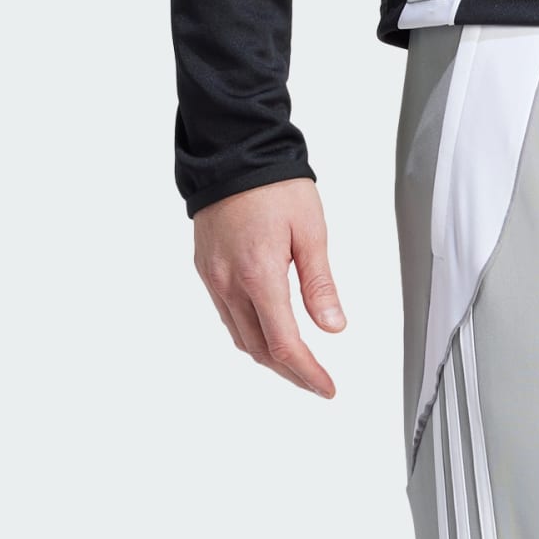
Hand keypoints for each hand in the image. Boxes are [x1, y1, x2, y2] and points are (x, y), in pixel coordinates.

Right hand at [193, 178, 347, 395]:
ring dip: (269, 358)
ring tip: (297, 366)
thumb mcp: (310, 232)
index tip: (326, 387)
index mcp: (259, 275)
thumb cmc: (273, 185)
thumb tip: (333, 327)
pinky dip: (250, 335)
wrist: (232, 152)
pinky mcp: (206, 270)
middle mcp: (229, 282)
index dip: (307, 373)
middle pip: (260, 349)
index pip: (284, 344)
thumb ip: (320, 285)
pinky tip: (269, 335)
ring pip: (241, 337)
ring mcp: (213, 278)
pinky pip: (228, 316)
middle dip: (290, 373)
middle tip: (317, 382)